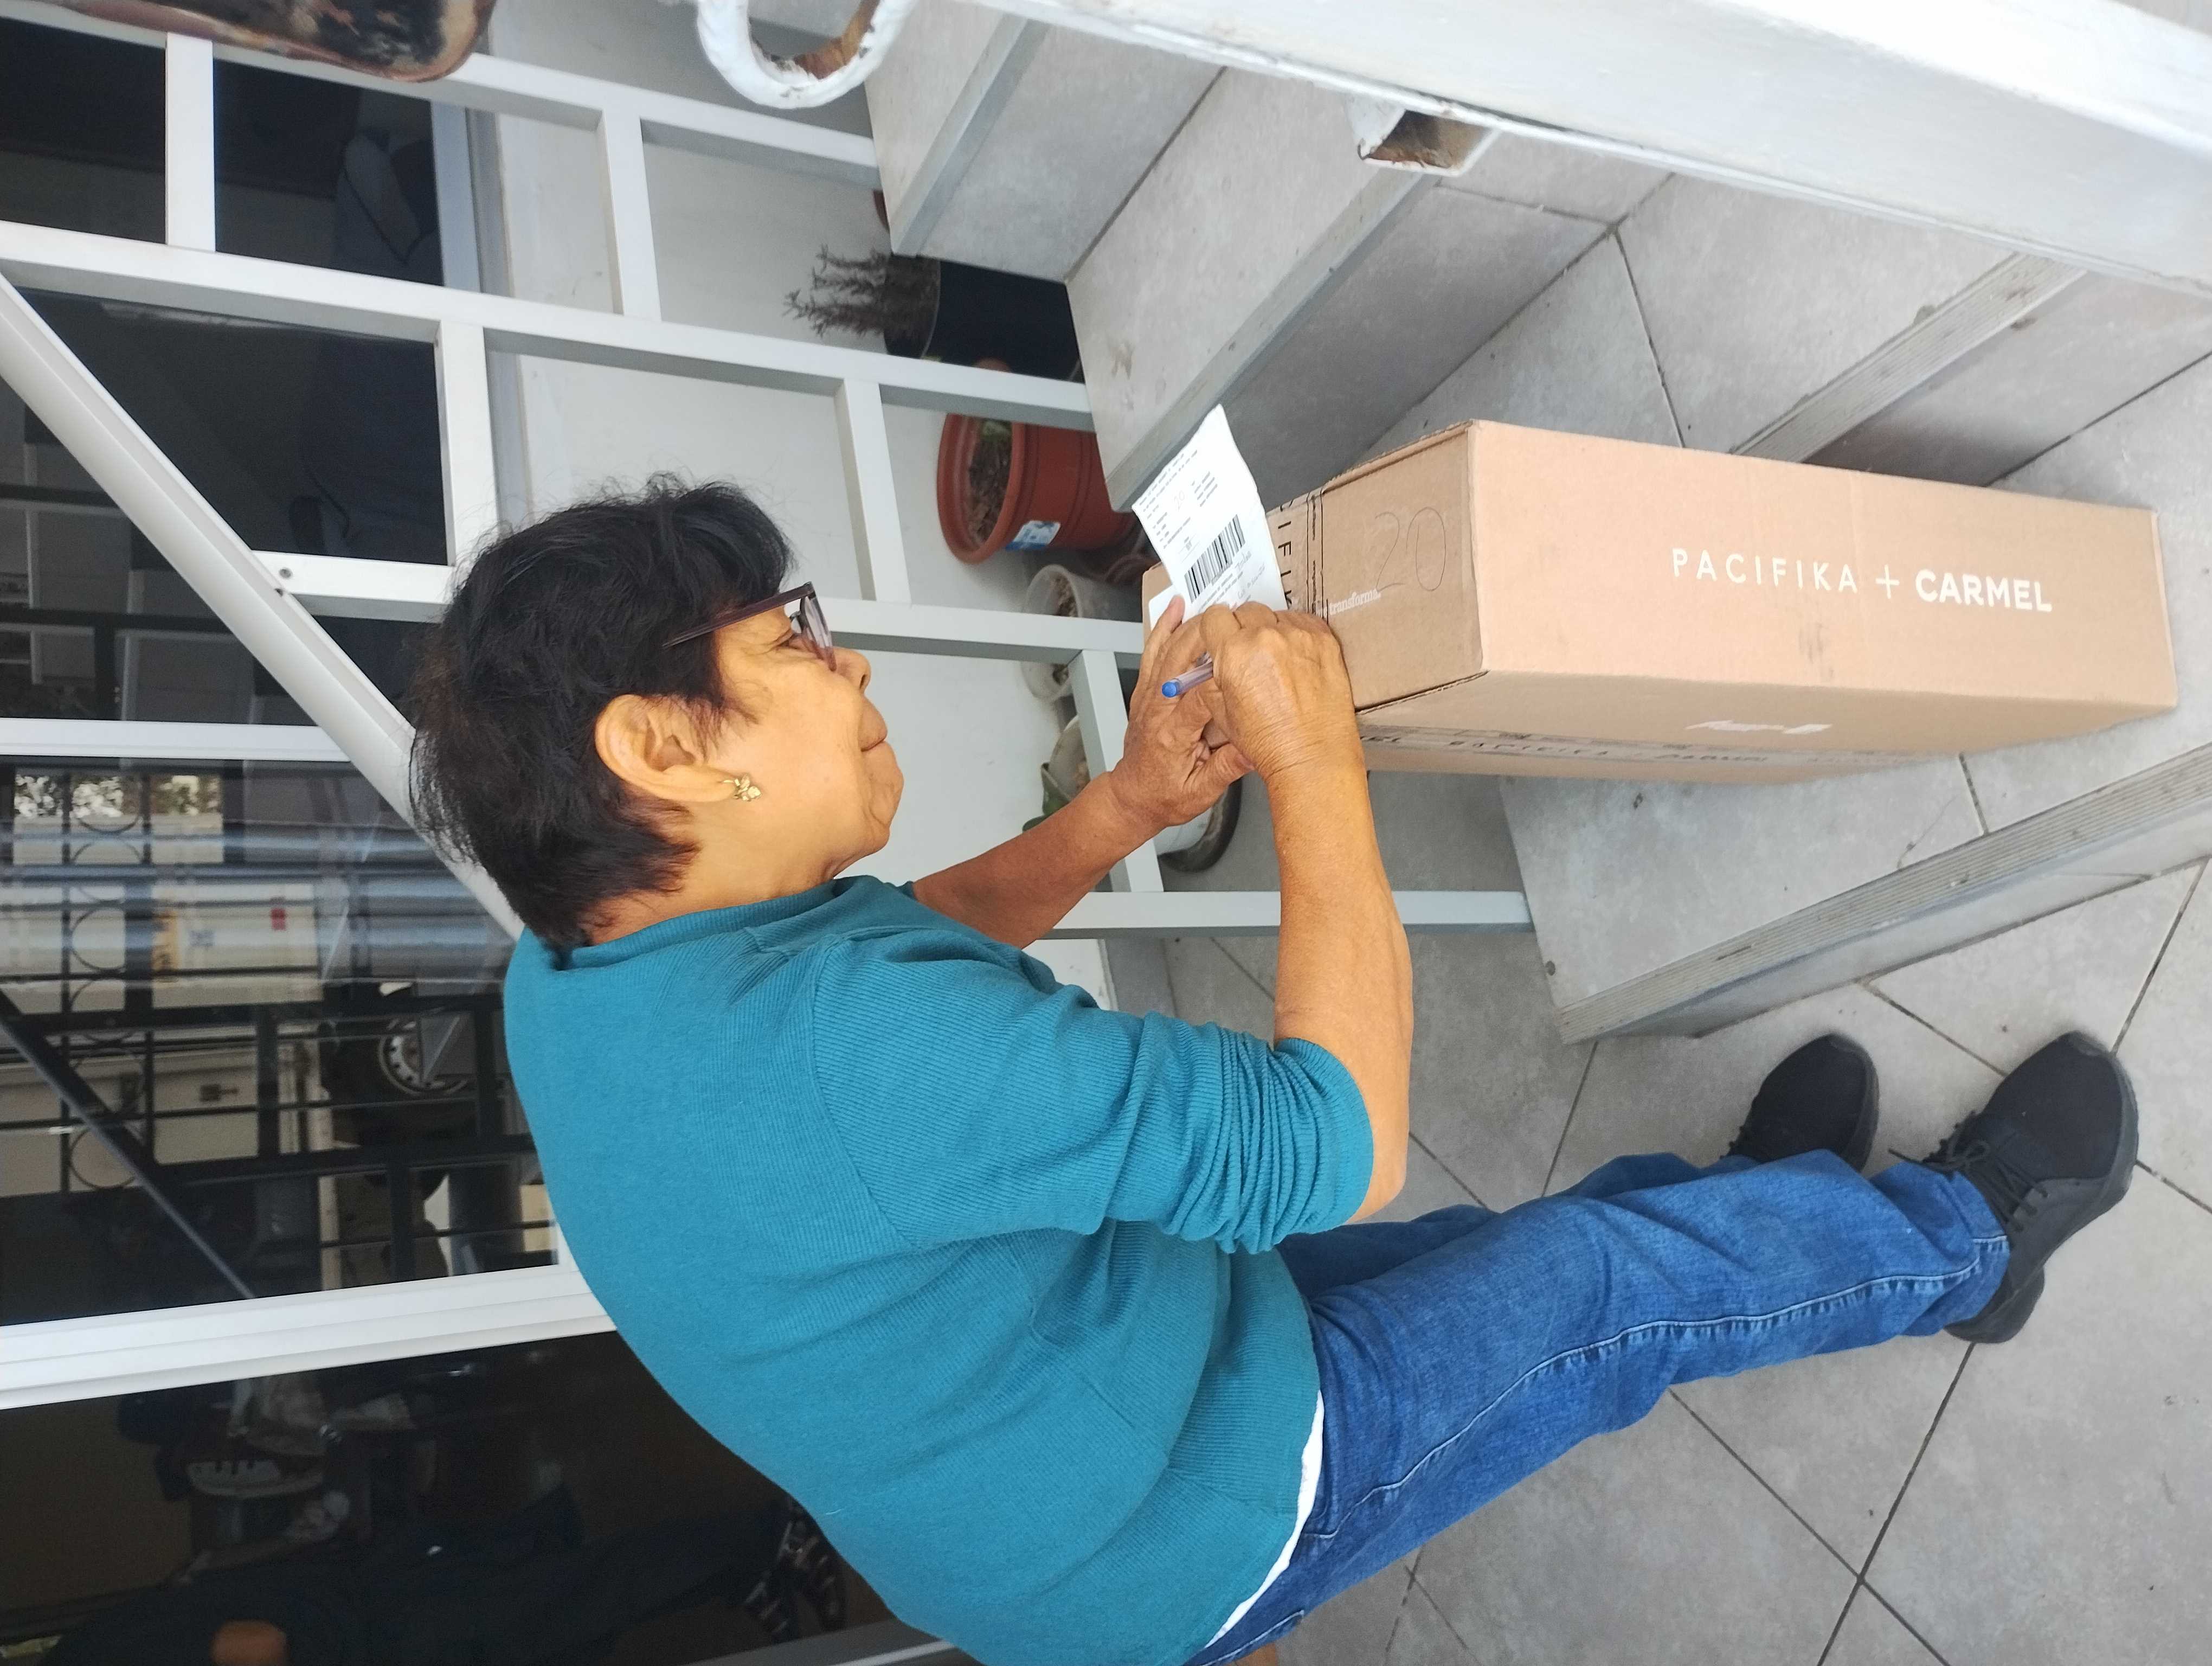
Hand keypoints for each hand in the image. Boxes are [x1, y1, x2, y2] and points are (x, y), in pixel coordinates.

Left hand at [1101, 597, 1252, 834]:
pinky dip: (1163, 628)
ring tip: (1215, 607)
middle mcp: (1157, 710)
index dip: (1225, 680)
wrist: (1133, 796)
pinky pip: (1152, 652)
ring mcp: (1148, 697)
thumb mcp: (1202, 792)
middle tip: (1237, 622)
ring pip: (1167, 651)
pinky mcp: (1145, 690)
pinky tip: (1177, 608)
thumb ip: (1228, 768)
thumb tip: (1257, 747)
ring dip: (1190, 626)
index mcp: (1174, 735)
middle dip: (1208, 638)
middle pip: (1180, 661)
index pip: (1201, 698)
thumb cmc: (1166, 795)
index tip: (1249, 667)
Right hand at [1193, 602, 1362, 782]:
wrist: (1312, 757)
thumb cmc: (1270, 742)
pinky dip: (1296, 634)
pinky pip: (1303, 621)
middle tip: (1247, 652)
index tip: (1219, 640)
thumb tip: (1212, 660)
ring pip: (1275, 615)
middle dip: (1242, 629)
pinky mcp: (1324, 640)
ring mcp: (1299, 635)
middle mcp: (1267, 637)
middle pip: (1245, 610)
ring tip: (1274, 660)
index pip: (1214, 617)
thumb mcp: (1222, 712)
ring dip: (1270, 630)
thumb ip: (1212, 677)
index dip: (1214, 631)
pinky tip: (1295, 659)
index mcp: (1235, 652)